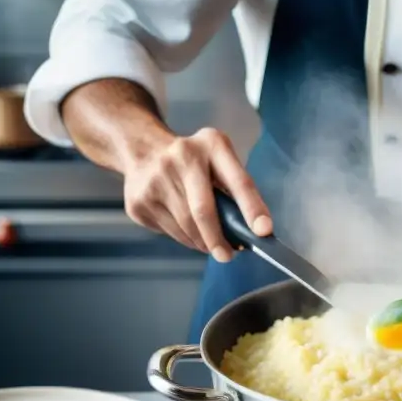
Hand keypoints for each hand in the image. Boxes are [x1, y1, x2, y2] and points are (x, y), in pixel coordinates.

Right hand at [122, 127, 271, 261]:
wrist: (143, 150)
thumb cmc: (195, 161)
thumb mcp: (219, 159)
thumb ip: (234, 189)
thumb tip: (250, 232)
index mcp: (212, 145)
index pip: (238, 181)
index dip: (252, 208)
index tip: (263, 231)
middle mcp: (182, 157)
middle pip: (203, 212)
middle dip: (219, 240)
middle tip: (228, 255)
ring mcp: (155, 179)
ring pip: (186, 227)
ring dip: (203, 242)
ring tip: (211, 243)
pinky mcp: (138, 201)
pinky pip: (170, 232)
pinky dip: (185, 238)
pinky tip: (188, 230)